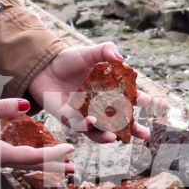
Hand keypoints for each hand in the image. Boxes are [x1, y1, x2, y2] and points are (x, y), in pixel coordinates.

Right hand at [0, 97, 74, 173]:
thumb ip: (0, 107)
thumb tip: (26, 105)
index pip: (29, 157)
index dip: (51, 155)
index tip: (70, 150)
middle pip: (29, 165)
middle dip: (51, 166)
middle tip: (74, 169)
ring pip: (23, 162)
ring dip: (43, 163)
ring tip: (62, 165)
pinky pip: (14, 156)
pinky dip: (30, 155)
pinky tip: (35, 152)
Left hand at [27, 42, 152, 143]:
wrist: (42, 66)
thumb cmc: (68, 60)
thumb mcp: (89, 53)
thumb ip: (106, 51)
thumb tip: (121, 57)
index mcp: (109, 91)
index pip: (128, 98)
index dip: (139, 100)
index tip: (146, 100)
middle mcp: (99, 107)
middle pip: (119, 123)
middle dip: (133, 130)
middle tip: (145, 135)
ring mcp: (84, 115)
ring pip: (99, 131)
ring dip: (107, 135)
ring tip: (114, 137)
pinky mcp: (68, 118)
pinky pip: (78, 126)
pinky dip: (85, 126)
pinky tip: (91, 122)